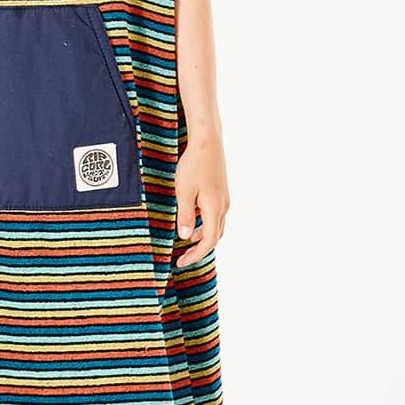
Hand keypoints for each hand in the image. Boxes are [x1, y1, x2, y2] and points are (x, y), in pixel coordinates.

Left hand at [173, 130, 229, 267]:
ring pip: (215, 225)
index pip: (208, 242)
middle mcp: (223, 207)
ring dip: (202, 235)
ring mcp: (224, 199)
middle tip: (182, 256)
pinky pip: (214, 214)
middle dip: (199, 249)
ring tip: (186, 239)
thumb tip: (185, 236)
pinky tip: (191, 217)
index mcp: (215, 209)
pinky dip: (204, 223)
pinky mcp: (221, 192)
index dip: (195, 255)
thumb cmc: (194, 165)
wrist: (208, 142)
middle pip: (214, 236)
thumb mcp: (184, 192)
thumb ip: (185, 215)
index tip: (181, 262)